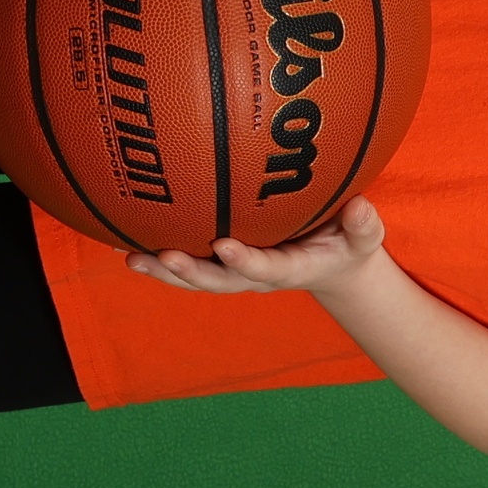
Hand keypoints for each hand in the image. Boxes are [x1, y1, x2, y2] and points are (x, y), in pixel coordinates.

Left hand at [125, 197, 388, 296]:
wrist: (331, 267)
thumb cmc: (346, 246)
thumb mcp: (365, 238)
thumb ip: (364, 226)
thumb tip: (360, 206)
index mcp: (289, 269)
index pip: (265, 269)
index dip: (245, 260)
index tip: (224, 245)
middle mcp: (255, 275)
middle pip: (218, 281)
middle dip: (190, 272)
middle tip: (165, 258)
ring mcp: (235, 271)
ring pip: (195, 276)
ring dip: (162, 270)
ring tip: (129, 257)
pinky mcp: (221, 262)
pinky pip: (186, 261)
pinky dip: (155, 257)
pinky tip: (122, 242)